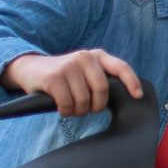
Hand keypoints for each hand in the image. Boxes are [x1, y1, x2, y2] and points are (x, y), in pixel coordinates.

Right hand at [2, 49, 143, 116]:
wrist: (30, 68)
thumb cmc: (64, 75)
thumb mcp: (85, 71)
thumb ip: (101, 78)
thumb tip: (123, 96)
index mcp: (97, 56)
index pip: (121, 67)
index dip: (132, 82)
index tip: (137, 96)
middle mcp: (84, 57)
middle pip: (102, 90)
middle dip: (96, 106)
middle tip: (88, 110)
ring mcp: (68, 66)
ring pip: (83, 100)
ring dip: (78, 111)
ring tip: (72, 107)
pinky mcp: (54, 78)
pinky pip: (67, 104)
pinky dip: (66, 111)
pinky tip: (62, 107)